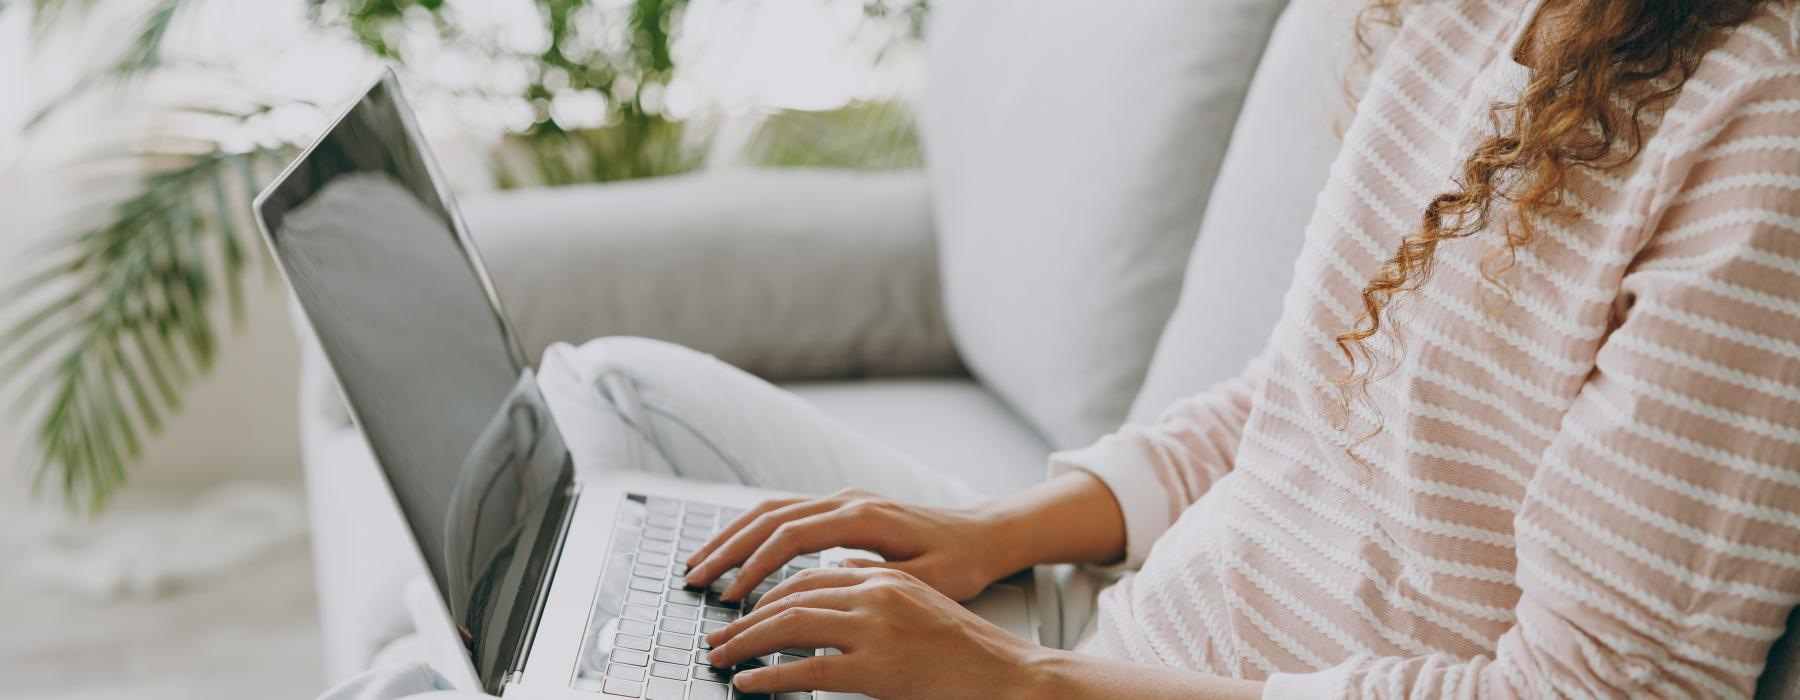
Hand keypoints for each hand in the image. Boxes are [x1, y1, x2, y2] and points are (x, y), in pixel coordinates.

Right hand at [683, 488, 1014, 601]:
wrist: (985, 534)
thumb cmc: (963, 562)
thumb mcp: (928, 580)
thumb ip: (879, 578)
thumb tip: (831, 579)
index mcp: (864, 517)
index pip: (793, 535)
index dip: (756, 565)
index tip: (733, 595)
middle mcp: (848, 501)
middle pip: (770, 516)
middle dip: (727, 547)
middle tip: (694, 578)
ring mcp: (844, 501)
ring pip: (773, 510)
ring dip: (733, 536)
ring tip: (701, 564)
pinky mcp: (844, 509)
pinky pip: (787, 514)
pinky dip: (755, 532)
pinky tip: (737, 553)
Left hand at [704, 567, 1046, 698]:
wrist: (1009, 674)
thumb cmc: (966, 647)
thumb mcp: (920, 600)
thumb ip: (878, 585)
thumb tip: (839, 573)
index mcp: (883, 577)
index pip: (807, 576)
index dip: (765, 592)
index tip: (739, 612)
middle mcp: (875, 593)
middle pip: (790, 597)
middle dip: (744, 618)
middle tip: (716, 638)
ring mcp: (876, 629)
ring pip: (790, 625)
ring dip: (745, 643)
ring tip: (720, 658)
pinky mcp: (878, 668)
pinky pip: (807, 669)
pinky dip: (769, 676)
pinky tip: (748, 683)